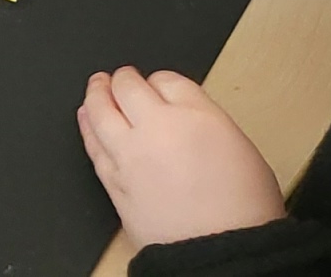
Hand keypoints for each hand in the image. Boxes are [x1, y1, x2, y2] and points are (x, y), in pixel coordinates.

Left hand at [77, 68, 285, 246]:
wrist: (223, 252)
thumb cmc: (244, 209)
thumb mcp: (241, 148)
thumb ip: (206, 122)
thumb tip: (185, 115)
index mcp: (198, 116)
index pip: (167, 80)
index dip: (159, 81)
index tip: (157, 84)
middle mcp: (159, 127)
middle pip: (128, 87)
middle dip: (123, 79)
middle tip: (120, 77)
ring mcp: (131, 153)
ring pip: (100, 111)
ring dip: (96, 94)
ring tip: (96, 87)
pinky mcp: (114, 180)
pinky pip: (93, 145)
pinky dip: (87, 127)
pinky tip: (86, 119)